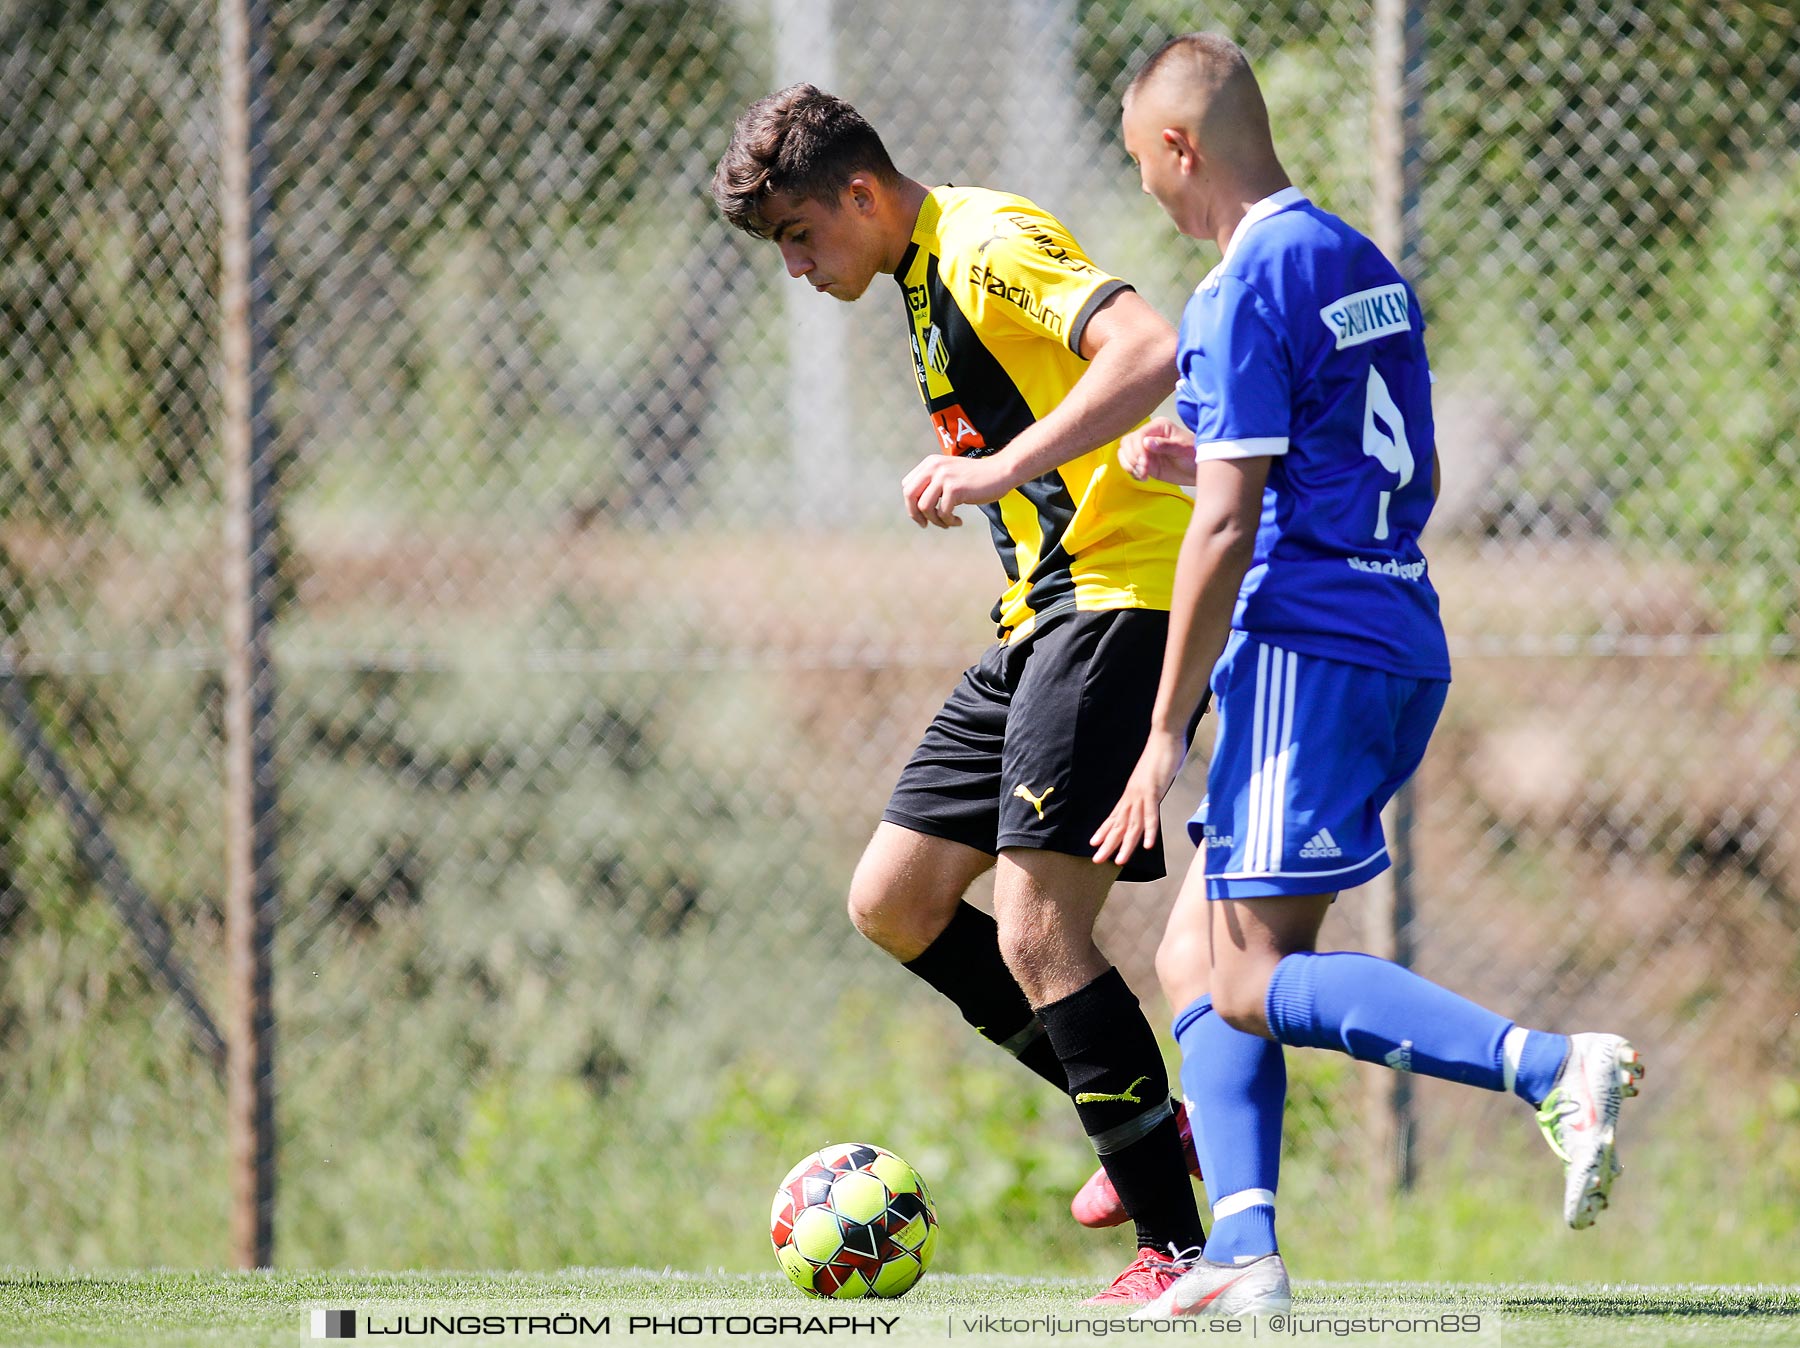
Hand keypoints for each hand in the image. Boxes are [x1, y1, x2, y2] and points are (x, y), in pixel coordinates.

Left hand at [901, 453, 1014, 528]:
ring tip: (947, 523)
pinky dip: (949, 521)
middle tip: (925, 525)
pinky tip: (958, 521)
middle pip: (910, 495)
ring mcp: (944, 477)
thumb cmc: (976, 478)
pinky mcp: (955, 488)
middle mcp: (934, 467)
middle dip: (915, 514)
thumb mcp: (949, 474)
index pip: (907, 485)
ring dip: (935, 520)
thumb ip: (933, 483)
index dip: (911, 503)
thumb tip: (916, 507)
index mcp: (930, 463)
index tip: (922, 514)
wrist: (1000, 472)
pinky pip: (943, 513)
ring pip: (925, 507)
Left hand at [1090, 727, 1185, 866]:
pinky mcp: (1154, 790)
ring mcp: (1142, 793)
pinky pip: (1151, 814)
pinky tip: (1148, 845)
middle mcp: (1132, 795)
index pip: (1115, 816)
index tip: (1094, 843)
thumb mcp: (1151, 777)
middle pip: (1119, 824)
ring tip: (1119, 861)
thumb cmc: (1160, 755)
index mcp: (1131, 793)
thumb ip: (1148, 790)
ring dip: (1127, 844)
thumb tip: (1148, 798)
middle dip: (1108, 843)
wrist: (1165, 736)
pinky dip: (1150, 830)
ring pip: (1132, 824)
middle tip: (1097, 860)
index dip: (1104, 830)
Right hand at [1118, 419, 1196, 485]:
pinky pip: (1129, 464)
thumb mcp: (1184, 449)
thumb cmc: (1196, 455)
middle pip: (1128, 442)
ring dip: (1129, 465)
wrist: (1199, 469)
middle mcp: (1149, 435)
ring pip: (1124, 453)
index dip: (1138, 449)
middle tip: (1144, 471)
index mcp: (1159, 426)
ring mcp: (1145, 449)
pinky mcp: (1144, 461)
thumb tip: (1147, 442)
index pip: (1139, 434)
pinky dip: (1132, 472)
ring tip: (1143, 475)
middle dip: (1132, 458)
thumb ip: (1166, 445)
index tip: (1145, 463)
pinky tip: (1143, 477)